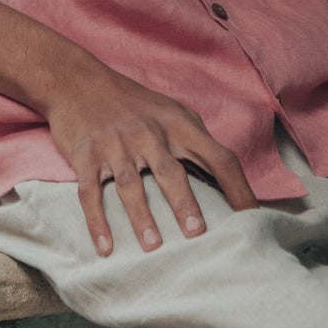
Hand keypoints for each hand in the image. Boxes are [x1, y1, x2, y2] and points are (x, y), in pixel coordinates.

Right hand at [41, 55, 258, 254]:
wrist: (77, 81)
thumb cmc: (133, 104)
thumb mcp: (171, 112)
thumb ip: (196, 141)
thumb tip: (226, 182)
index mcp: (178, 125)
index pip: (217, 157)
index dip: (237, 188)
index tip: (250, 218)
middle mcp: (148, 133)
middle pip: (171, 171)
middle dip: (184, 203)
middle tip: (197, 233)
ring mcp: (115, 144)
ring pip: (131, 184)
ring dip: (141, 217)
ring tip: (153, 246)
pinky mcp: (85, 155)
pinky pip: (91, 192)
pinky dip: (97, 221)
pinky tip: (106, 247)